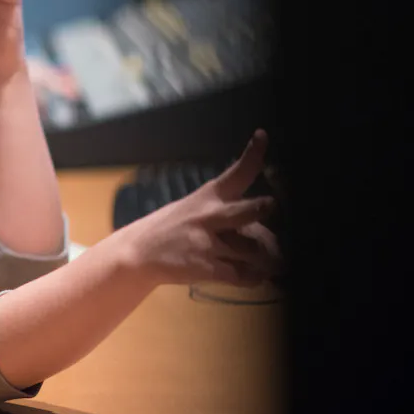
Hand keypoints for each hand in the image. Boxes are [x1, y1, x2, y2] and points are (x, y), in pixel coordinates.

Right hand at [115, 130, 280, 287]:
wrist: (137, 253)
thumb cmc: (172, 229)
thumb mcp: (194, 209)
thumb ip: (228, 216)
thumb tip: (267, 232)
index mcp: (207, 197)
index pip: (234, 173)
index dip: (252, 154)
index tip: (262, 135)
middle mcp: (208, 216)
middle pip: (246, 210)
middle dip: (263, 208)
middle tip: (272, 205)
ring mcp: (206, 242)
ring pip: (253, 249)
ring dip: (269, 258)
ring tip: (276, 262)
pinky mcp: (205, 267)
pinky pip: (242, 275)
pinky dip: (255, 278)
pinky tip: (256, 276)